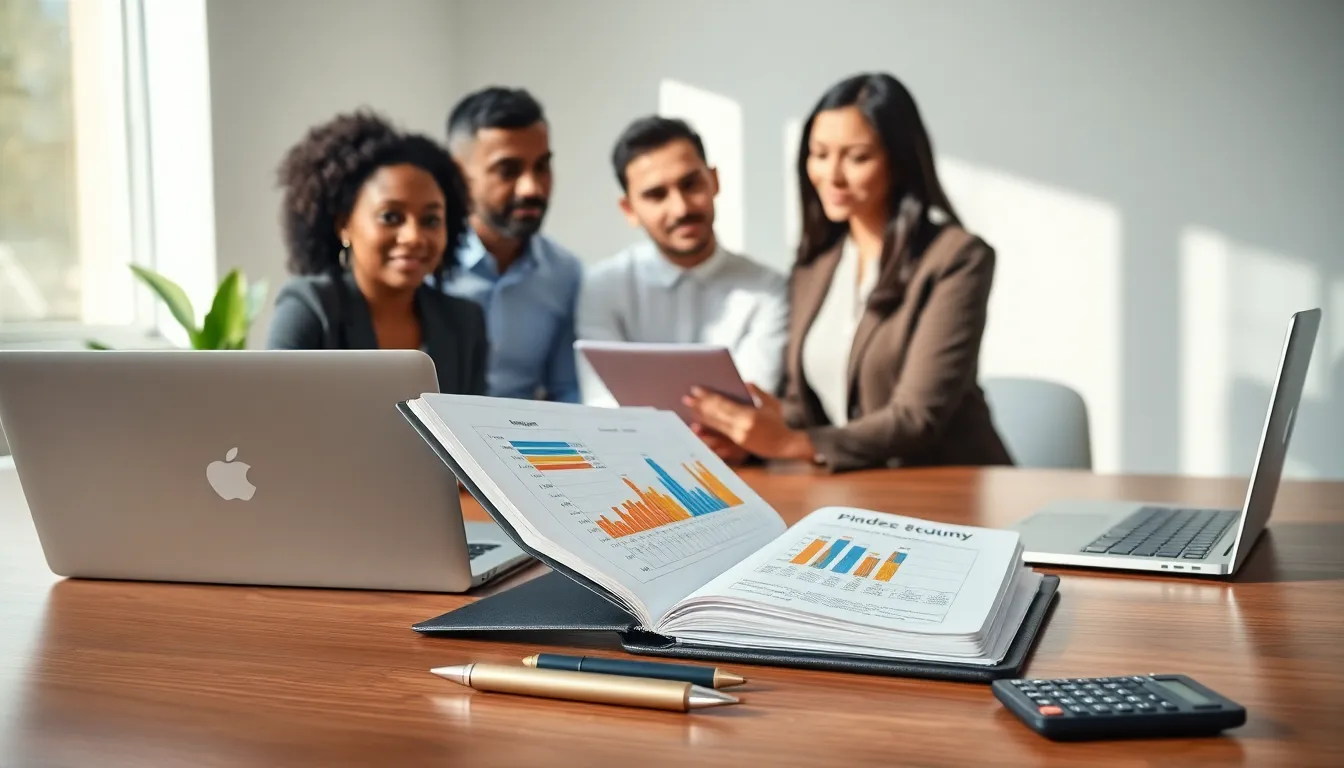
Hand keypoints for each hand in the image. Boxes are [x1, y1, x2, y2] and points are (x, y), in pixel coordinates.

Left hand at [683, 383, 814, 460]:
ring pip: (714, 428)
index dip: (707, 396)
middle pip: (715, 415)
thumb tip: (743, 383)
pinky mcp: (737, 449)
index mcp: (749, 415)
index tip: (696, 389)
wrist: (786, 446)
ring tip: (689, 413)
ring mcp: (738, 440)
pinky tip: (699, 430)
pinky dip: (708, 435)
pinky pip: (718, 440)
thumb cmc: (779, 422)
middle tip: (685, 399)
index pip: (722, 403)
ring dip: (700, 420)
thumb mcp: (771, 403)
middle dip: (699, 406)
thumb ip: (756, 392)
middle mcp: (741, 428)